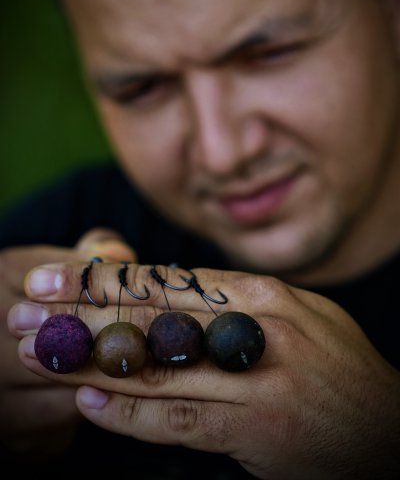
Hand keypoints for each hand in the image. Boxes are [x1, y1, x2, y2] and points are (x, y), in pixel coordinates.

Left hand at [8, 263, 399, 478]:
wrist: (385, 427)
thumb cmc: (332, 363)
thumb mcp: (292, 312)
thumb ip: (232, 302)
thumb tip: (169, 291)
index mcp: (259, 295)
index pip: (166, 282)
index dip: (103, 279)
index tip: (53, 277)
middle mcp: (254, 331)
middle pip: (151, 321)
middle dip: (81, 315)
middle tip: (24, 312)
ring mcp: (254, 383)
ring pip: (156, 371)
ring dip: (90, 363)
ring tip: (36, 354)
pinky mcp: (254, 432)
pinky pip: (181, 421)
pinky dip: (131, 415)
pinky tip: (88, 405)